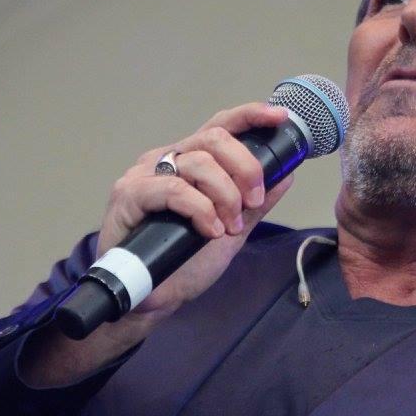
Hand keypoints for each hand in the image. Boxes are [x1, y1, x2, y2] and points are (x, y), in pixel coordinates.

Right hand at [96, 101, 295, 320]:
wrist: (151, 300)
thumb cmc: (183, 262)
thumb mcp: (231, 230)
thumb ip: (255, 203)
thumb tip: (286, 174)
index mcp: (188, 161)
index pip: (220, 126)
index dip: (250, 115)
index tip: (279, 117)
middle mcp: (165, 159)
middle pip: (214, 138)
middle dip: (245, 168)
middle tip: (253, 200)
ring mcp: (144, 174)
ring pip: (198, 163)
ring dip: (225, 196)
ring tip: (228, 227)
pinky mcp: (129, 194)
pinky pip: (175, 190)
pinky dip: (201, 210)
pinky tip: (210, 231)